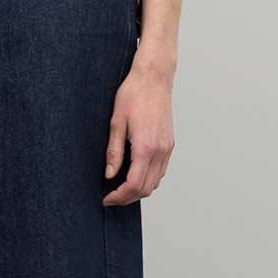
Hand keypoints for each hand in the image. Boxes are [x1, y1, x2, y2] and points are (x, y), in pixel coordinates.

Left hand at [102, 56, 173, 204]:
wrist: (154, 78)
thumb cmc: (133, 95)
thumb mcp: (116, 123)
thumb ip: (113, 152)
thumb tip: (109, 175)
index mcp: (146, 147)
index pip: (134, 185)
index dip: (119, 196)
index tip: (107, 198)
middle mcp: (161, 151)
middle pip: (146, 189)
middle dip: (127, 198)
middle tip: (111, 197)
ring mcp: (168, 148)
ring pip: (155, 182)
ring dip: (138, 190)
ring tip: (120, 188)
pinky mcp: (170, 144)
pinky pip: (161, 171)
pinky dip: (148, 179)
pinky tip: (134, 175)